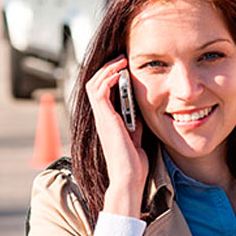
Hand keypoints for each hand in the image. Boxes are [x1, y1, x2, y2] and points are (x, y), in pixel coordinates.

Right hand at [85, 55, 148, 217]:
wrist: (129, 177)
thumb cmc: (134, 162)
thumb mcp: (137, 135)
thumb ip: (136, 121)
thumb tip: (142, 109)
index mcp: (108, 120)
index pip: (103, 91)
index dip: (111, 76)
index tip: (125, 66)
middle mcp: (102, 117)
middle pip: (95, 84)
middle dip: (107, 68)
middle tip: (122, 58)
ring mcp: (101, 118)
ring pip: (94, 84)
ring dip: (107, 69)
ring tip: (121, 60)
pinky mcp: (104, 119)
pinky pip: (99, 91)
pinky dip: (108, 78)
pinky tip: (120, 72)